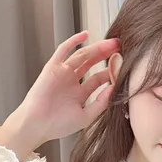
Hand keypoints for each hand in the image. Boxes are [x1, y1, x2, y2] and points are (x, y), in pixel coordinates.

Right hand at [0, 31, 118, 151]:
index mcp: (78, 94)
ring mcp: (62, 73)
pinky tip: (86, 35)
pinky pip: (63, 50)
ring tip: (111, 43)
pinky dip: (73, 42)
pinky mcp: (52, 67)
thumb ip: (101, 103)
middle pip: (91, 64)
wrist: (37, 125)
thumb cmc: (57, 126)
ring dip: (96, 48)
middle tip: (121, 47)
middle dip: (106, 55)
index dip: (110, 71)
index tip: (124, 66)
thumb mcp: (86, 117)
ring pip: (82, 56)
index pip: (97, 79)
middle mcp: (71, 82)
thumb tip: (114, 88)